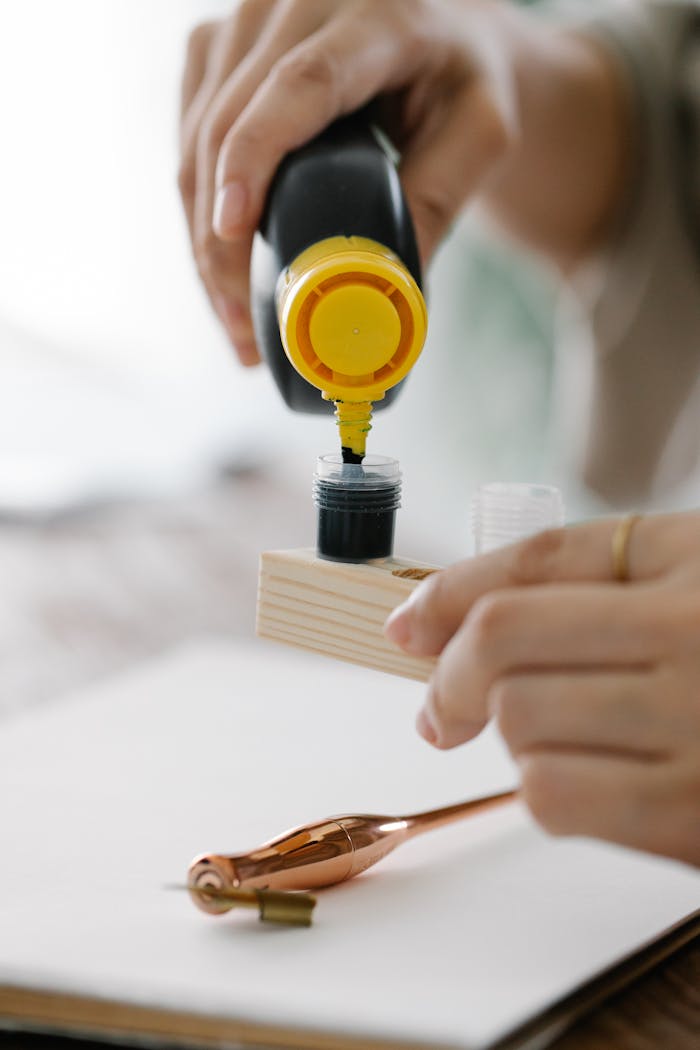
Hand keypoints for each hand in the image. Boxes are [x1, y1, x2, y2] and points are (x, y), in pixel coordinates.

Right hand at [178, 0, 523, 362]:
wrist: (442, 31)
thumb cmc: (466, 83)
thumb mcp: (482, 133)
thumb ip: (440, 196)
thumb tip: (379, 289)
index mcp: (378, 13)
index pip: (302, 82)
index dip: (257, 154)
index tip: (232, 226)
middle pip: (230, 121)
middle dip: (221, 238)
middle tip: (244, 329)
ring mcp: (246, 17)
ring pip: (196, 136)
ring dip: (201, 236)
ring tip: (234, 320)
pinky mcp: (217, 43)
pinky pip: (188, 132)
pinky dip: (196, 206)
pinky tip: (219, 265)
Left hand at [384, 513, 699, 865]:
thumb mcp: (696, 581)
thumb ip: (592, 582)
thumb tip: (441, 619)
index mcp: (699, 560)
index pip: (537, 560)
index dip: (450, 589)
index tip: (408, 622)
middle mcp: (696, 632)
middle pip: (505, 636)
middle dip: (447, 674)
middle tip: (440, 707)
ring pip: (520, 719)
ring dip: (510, 734)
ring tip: (551, 737)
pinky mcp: (697, 817)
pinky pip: (556, 796)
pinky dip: (544, 787)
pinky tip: (580, 778)